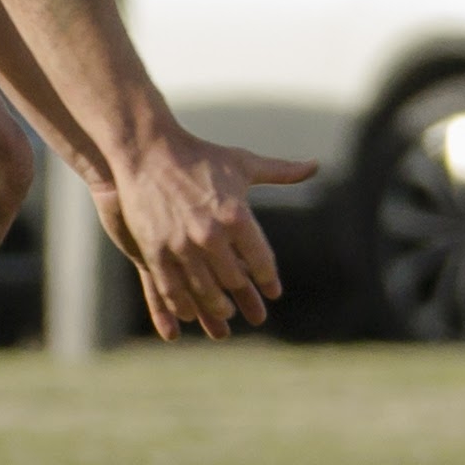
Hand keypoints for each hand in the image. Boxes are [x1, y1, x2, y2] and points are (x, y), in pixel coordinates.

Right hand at [107, 132, 318, 338]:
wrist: (148, 152)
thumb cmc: (201, 156)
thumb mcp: (244, 163)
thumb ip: (281, 171)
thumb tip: (315, 165)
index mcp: (236, 215)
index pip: (260, 259)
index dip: (268, 279)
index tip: (274, 291)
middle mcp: (210, 234)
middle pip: (233, 280)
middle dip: (243, 297)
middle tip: (249, 310)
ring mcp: (180, 245)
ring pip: (203, 291)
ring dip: (215, 307)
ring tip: (224, 312)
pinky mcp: (155, 251)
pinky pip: (171, 289)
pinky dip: (182, 305)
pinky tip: (189, 312)